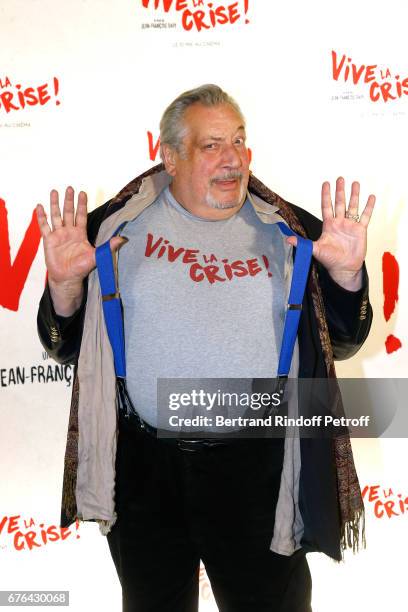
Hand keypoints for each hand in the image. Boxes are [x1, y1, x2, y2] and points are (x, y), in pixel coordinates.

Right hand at [36, 187, 125, 314]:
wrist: (68, 278)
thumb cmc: (82, 268)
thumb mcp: (97, 256)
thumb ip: (108, 247)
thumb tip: (123, 239)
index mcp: (80, 234)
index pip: (81, 216)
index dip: (82, 205)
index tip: (83, 193)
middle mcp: (69, 232)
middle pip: (68, 212)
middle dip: (69, 200)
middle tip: (70, 188)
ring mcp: (58, 235)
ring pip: (56, 216)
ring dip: (55, 204)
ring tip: (54, 191)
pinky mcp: (48, 240)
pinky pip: (44, 226)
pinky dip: (41, 216)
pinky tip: (39, 206)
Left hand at [287, 177, 375, 289]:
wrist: (343, 268)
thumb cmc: (330, 259)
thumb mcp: (315, 250)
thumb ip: (303, 243)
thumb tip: (288, 239)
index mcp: (328, 225)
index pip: (327, 206)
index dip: (326, 195)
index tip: (326, 183)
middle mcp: (339, 223)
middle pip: (340, 203)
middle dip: (340, 191)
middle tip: (340, 178)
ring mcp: (350, 225)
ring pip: (353, 207)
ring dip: (354, 195)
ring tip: (355, 183)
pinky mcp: (360, 230)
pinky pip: (366, 216)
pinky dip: (369, 207)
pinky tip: (371, 197)